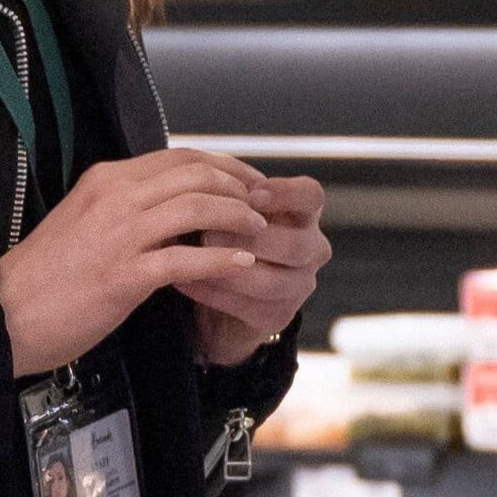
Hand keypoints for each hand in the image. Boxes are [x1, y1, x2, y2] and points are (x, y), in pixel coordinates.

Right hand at [0, 150, 268, 374]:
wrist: (4, 314)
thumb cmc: (46, 275)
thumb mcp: (86, 219)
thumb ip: (126, 205)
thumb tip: (172, 202)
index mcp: (106, 179)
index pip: (180, 157)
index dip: (224, 166)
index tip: (249, 181)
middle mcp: (115, 197)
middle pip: (196, 173)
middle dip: (240, 186)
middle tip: (264, 204)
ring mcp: (120, 235)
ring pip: (197, 207)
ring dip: (237, 217)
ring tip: (259, 230)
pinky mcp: (124, 276)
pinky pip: (186, 260)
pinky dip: (222, 260)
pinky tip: (243, 265)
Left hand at [191, 173, 326, 365]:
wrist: (227, 294)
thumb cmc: (230, 238)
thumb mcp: (234, 210)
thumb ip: (230, 196)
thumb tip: (201, 179)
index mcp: (304, 215)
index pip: (311, 196)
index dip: (285, 193)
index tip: (250, 193)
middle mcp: (312, 250)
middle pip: (294, 244)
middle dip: (248, 238)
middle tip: (207, 231)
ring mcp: (299, 286)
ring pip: (271, 281)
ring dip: (228, 267)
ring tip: (192, 256)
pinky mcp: (278, 317)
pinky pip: (246, 306)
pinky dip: (212, 292)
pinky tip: (185, 279)